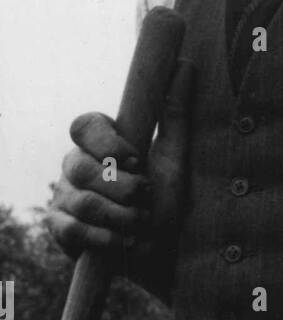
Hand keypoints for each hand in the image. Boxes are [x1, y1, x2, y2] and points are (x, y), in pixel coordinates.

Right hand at [46, 61, 193, 290]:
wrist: (166, 254)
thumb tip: (184, 65)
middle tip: (146, 198)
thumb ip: (175, 113)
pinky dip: (102, 237)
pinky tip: (122, 243)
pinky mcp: (60, 229)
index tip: (135, 158)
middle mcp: (77, 166)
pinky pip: (70, 228)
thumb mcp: (177, 158)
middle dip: (120, 188)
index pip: (84, 125)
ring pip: (79, 199)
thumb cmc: (171, 202)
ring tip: (142, 224)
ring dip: (119, 216)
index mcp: (102, 143)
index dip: (105, 141)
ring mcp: (64, 197)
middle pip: (79, 165)